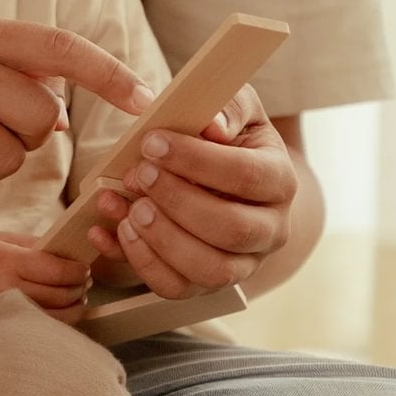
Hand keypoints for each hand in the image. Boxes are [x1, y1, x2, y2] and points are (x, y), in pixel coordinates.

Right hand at [0, 233, 91, 321]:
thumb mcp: (4, 238)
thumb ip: (37, 244)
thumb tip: (70, 253)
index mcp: (9, 262)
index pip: (56, 270)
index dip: (77, 270)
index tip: (84, 267)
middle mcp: (8, 289)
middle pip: (59, 294)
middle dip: (80, 287)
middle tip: (86, 280)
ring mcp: (6, 310)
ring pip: (55, 315)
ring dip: (74, 306)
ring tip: (78, 296)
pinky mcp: (6, 323)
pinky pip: (42, 326)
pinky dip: (60, 319)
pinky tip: (64, 309)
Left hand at [88, 87, 297, 298]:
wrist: (229, 179)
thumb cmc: (228, 139)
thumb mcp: (235, 109)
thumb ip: (228, 107)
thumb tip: (213, 125)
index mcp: (280, 181)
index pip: (246, 175)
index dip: (196, 160)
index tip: (152, 143)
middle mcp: (270, 230)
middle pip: (231, 230)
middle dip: (177, 202)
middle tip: (138, 175)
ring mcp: (242, 264)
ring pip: (209, 270)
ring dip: (162, 240)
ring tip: (130, 208)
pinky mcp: (207, 285)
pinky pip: (175, 288)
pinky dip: (140, 262)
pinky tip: (115, 230)